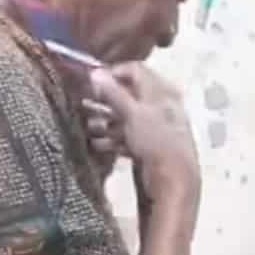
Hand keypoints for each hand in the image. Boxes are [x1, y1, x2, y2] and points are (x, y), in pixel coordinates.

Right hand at [88, 63, 200, 210]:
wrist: (173, 183)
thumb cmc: (156, 142)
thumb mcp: (133, 114)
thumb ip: (114, 93)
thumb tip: (94, 72)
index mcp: (161, 92)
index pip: (135, 70)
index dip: (113, 73)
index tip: (91, 81)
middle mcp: (158, 107)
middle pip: (128, 95)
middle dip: (104, 99)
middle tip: (82, 102)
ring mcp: (153, 129)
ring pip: (125, 118)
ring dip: (104, 121)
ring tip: (85, 126)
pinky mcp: (147, 149)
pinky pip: (126, 137)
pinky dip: (111, 139)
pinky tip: (96, 145)